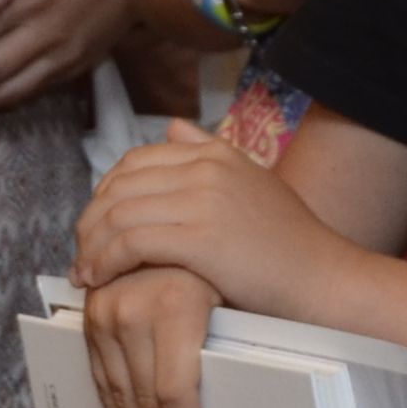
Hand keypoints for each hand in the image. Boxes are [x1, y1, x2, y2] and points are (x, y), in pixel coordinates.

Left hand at [77, 123, 364, 326]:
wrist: (326, 281)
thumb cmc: (289, 246)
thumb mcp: (251, 184)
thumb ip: (209, 153)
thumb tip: (172, 126)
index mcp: (214, 152)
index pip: (134, 162)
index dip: (104, 196)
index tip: (95, 228)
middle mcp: (206, 167)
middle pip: (118, 187)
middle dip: (90, 222)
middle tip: (80, 253)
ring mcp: (203, 200)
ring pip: (117, 215)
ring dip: (90, 247)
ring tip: (83, 273)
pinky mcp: (199, 238)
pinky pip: (129, 244)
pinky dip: (104, 262)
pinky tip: (98, 281)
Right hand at [78, 263, 227, 407]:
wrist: (195, 220)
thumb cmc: (239, 266)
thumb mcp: (240, 299)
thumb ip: (231, 352)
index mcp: (171, 303)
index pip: (172, 389)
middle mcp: (129, 307)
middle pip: (142, 400)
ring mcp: (104, 314)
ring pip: (118, 397)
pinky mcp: (92, 322)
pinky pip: (102, 383)